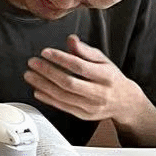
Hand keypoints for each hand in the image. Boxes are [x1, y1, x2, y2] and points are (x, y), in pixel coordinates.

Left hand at [24, 33, 145, 122]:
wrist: (125, 103)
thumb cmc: (111, 78)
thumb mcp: (103, 60)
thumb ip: (85, 50)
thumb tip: (71, 39)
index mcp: (106, 77)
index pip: (80, 67)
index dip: (61, 59)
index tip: (45, 51)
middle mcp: (99, 94)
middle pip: (69, 83)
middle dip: (48, 72)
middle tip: (33, 62)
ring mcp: (92, 107)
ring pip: (64, 96)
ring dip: (43, 85)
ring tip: (29, 75)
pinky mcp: (84, 115)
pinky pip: (63, 107)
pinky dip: (48, 99)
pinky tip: (37, 90)